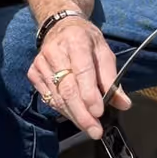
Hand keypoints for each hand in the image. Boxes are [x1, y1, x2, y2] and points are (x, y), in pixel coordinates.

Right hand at [27, 15, 130, 138]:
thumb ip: (112, 78)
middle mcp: (55, 52)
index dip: (89, 94)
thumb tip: (123, 103)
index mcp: (76, 42)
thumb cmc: (86, 40)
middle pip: (67, 89)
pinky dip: (63, 110)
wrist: (61, 27)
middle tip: (95, 131)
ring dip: (74, 116)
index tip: (98, 113)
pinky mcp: (33, 73)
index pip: (82, 71)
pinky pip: (49, 98)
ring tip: (89, 127)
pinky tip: (75, 115)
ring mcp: (41, 63)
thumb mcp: (104, 52)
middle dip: (82, 114)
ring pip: (57, 98)